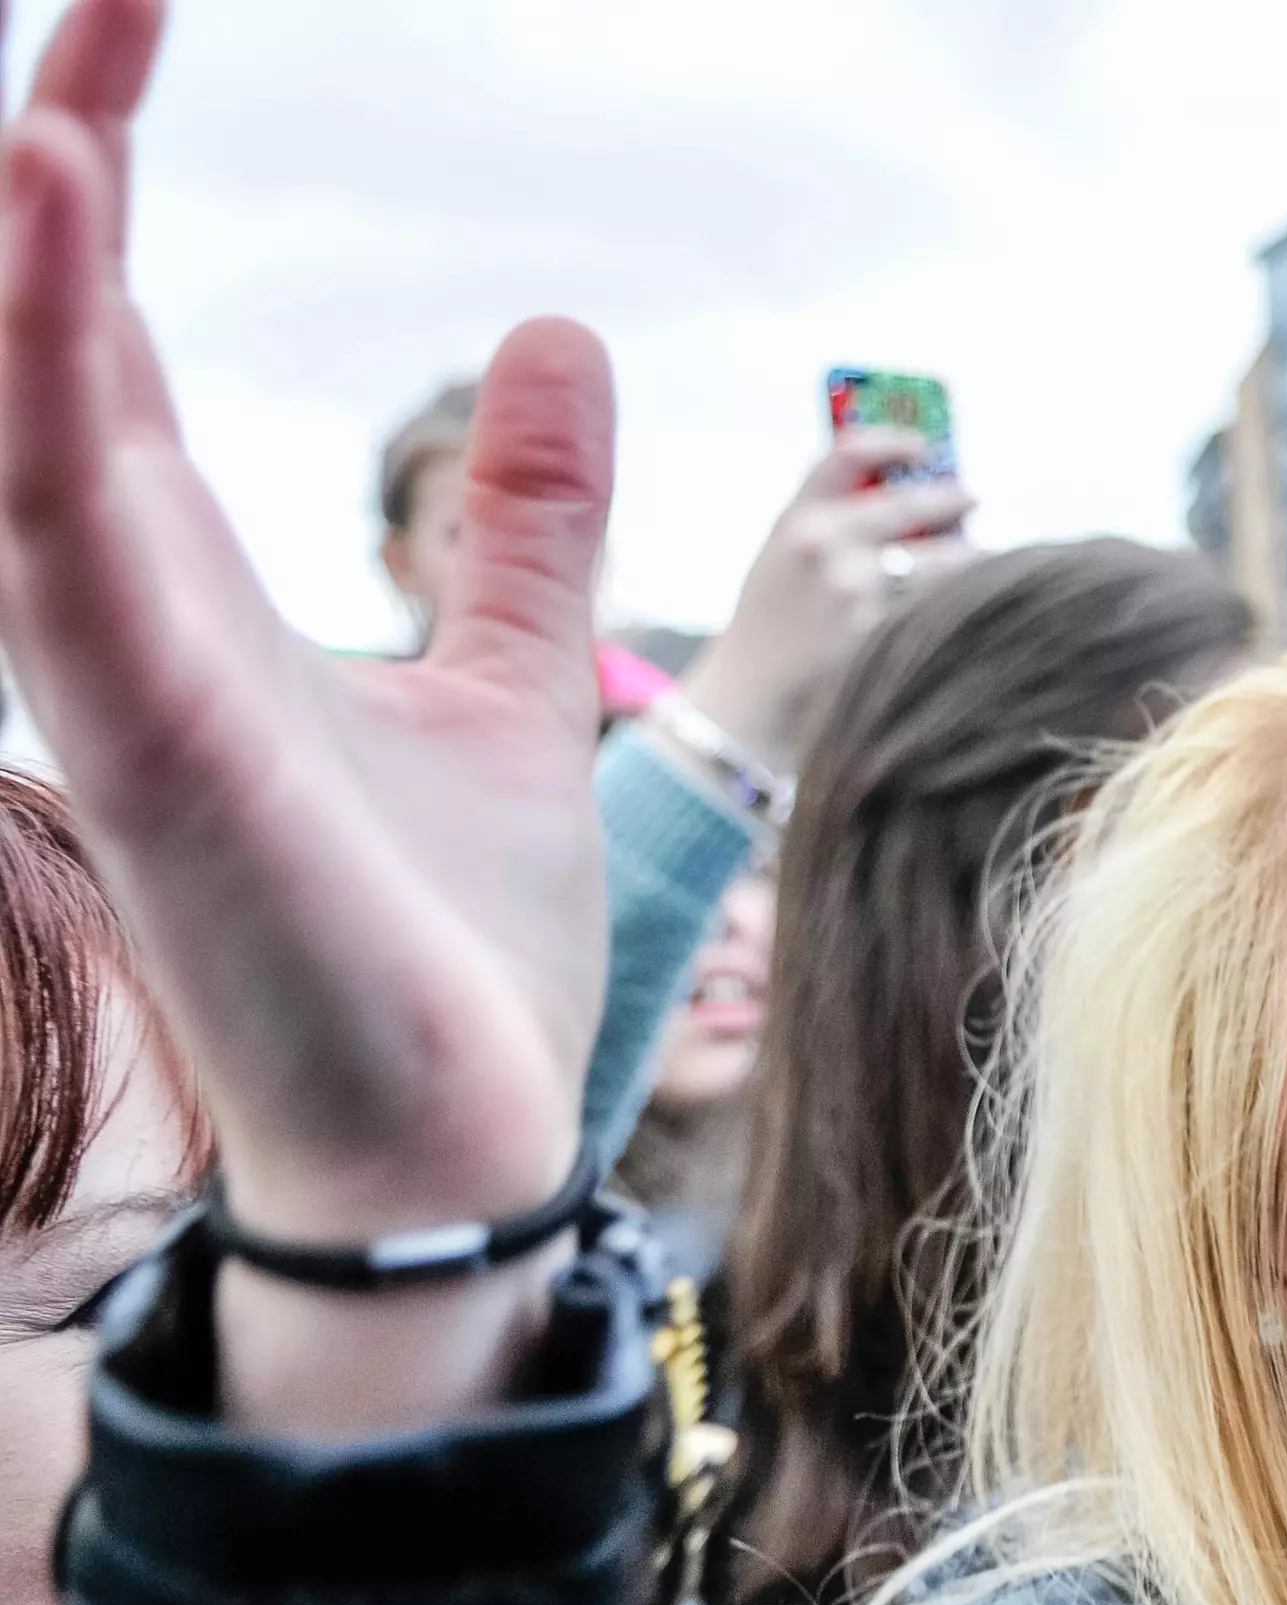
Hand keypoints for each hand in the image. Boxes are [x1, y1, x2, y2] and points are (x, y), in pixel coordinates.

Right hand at [0, 0, 605, 1431]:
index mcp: (176, 585)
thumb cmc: (455, 940)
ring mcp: (112, 673)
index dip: (90, 159)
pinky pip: (55, 524)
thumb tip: (560, 339)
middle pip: (24, 333)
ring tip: (51, 101)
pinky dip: (38, 369)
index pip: (87, 327)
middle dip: (40, 155)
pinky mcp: (145, 738)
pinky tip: (49, 215)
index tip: (131, 6)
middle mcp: (112, 608)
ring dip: (14, 251)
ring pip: (10, 418)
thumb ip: (531, 527)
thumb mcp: (516, 682)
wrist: (462, 1137)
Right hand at [668, 429, 973, 774]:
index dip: (893, 440)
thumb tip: (901, 500)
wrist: (746, 699)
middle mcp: (825, 544)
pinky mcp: (881, 632)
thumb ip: (826, 526)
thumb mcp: (780, 561)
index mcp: (796, 518)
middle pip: (912, 502)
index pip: (849, 453)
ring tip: (975, 560)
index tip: (923, 445)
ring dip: (968, 556)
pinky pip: (943, 604)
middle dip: (952, 499)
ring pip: (943, 557)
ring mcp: (855, 589)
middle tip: (972, 498)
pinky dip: (962, 601)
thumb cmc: (769, 631)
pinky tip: (968, 606)